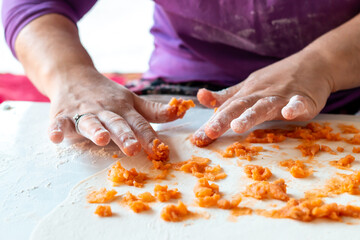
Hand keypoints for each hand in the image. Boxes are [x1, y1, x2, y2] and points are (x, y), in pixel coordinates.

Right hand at [48, 69, 178, 155]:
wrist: (73, 75)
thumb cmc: (106, 93)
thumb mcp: (131, 100)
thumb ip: (153, 110)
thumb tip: (180, 112)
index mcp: (123, 109)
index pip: (139, 123)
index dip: (149, 136)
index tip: (159, 150)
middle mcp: (105, 111)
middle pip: (117, 124)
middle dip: (125, 135)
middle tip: (133, 147)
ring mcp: (83, 113)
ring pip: (91, 123)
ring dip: (96, 130)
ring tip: (102, 139)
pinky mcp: (63, 115)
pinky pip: (59, 123)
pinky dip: (57, 129)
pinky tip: (56, 137)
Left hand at [193, 50, 333, 143]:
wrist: (314, 63)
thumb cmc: (277, 78)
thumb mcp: (249, 86)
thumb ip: (226, 96)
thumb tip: (200, 97)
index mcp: (247, 93)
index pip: (226, 109)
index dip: (211, 123)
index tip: (197, 139)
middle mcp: (261, 94)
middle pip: (240, 106)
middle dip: (224, 119)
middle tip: (210, 132)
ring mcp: (282, 96)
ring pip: (264, 106)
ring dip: (251, 115)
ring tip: (238, 126)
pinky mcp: (303, 98)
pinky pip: (298, 103)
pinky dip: (294, 107)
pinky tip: (288, 114)